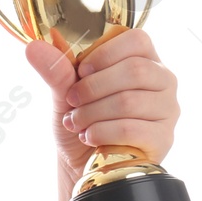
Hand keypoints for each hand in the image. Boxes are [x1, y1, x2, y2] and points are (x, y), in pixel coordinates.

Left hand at [23, 26, 179, 178]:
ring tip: (75, 122)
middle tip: (72, 100)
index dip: (105, 53)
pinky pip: (131, 129)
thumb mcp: (64, 92)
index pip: (137, 39)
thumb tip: (33, 47)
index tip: (81, 71)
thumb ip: (56, 69)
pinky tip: (89, 136)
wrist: (81, 161)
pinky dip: (101, 132)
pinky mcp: (163, 138)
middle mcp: (163, 81)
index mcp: (143, 59)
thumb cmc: (81, 119)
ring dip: (92, 113)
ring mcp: (167, 110)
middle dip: (93, 87)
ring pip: (130, 101)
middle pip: (135, 70)